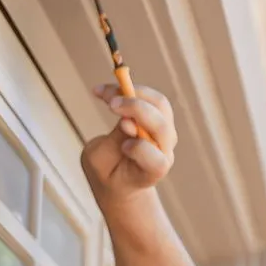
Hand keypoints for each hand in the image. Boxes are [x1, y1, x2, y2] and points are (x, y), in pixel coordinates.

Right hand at [81, 83, 176, 210]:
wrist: (120, 175)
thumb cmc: (109, 173)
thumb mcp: (100, 163)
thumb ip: (113, 144)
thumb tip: (128, 120)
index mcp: (153, 171)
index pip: (157, 161)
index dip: (140, 149)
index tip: (123, 146)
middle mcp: (165, 151)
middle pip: (161, 126)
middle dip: (137, 109)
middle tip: (111, 104)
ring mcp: (165, 133)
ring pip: (159, 105)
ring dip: (132, 93)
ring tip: (104, 93)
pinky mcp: (158, 117)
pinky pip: (149, 98)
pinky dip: (127, 89)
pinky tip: (103, 92)